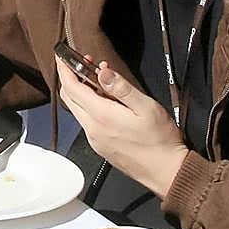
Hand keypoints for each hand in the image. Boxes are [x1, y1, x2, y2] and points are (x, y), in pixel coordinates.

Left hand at [55, 56, 188, 196]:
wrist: (167, 172)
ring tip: (98, 80)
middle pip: (69, 98)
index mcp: (101, 116)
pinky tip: (104, 102)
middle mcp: (92, 128)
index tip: (61, 56)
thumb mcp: (146, 107)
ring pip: (77, 110)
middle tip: (84, 63)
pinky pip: (86, 122)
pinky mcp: (100, 147)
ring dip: (80, 92)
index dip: (64, 69)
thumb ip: (121, 88)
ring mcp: (94, 139)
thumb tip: (102, 72)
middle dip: (71, 78)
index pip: (72, 88)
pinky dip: (88, 106)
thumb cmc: (160, 140)